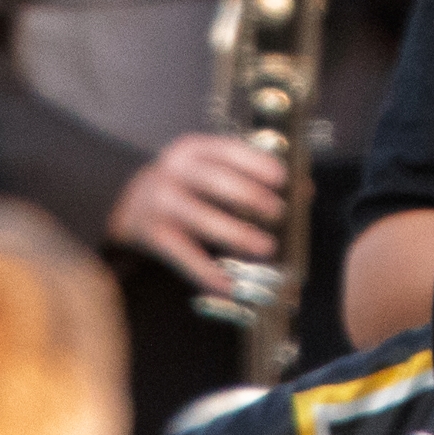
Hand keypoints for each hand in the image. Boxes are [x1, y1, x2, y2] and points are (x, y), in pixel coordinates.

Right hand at [109, 132, 287, 290]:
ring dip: (237, 235)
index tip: (282, 178)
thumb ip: (250, 174)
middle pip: (216, 182)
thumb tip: (305, 190)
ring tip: (266, 247)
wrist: (128, 202)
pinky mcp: (155, 236)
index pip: (227, 150)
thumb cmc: (186, 184)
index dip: (256, 163)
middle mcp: (174, 172)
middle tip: (278, 212)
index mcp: (192, 149)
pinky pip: (186, 257)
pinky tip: (232, 285)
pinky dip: (210, 273)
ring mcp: (162, 204)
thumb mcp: (209, 167)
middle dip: (251, 197)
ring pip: (203, 220)